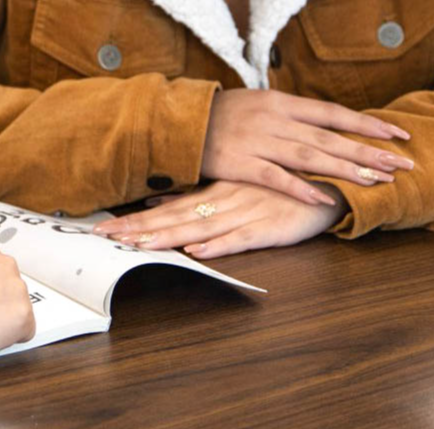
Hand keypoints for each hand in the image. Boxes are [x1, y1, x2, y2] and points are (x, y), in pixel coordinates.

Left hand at [94, 180, 347, 258]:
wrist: (330, 183)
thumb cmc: (278, 188)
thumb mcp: (232, 188)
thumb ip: (195, 197)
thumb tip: (154, 202)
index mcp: (214, 192)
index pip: (166, 207)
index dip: (134, 219)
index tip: (103, 229)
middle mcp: (224, 201)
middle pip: (173, 218)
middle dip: (138, 229)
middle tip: (104, 238)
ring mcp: (246, 213)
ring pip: (199, 227)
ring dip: (168, 237)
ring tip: (138, 246)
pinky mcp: (270, 227)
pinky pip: (241, 237)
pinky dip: (219, 244)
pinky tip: (199, 250)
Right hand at [200, 89, 413, 206]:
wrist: (178, 122)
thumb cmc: (221, 116)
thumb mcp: (258, 105)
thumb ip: (290, 116)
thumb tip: (326, 125)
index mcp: (280, 102)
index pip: (333, 113)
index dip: (366, 123)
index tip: (398, 133)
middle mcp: (273, 119)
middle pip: (329, 136)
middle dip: (368, 150)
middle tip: (402, 163)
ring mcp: (257, 141)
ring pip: (309, 156)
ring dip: (345, 168)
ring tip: (376, 180)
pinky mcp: (239, 164)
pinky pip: (275, 178)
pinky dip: (301, 188)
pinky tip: (325, 198)